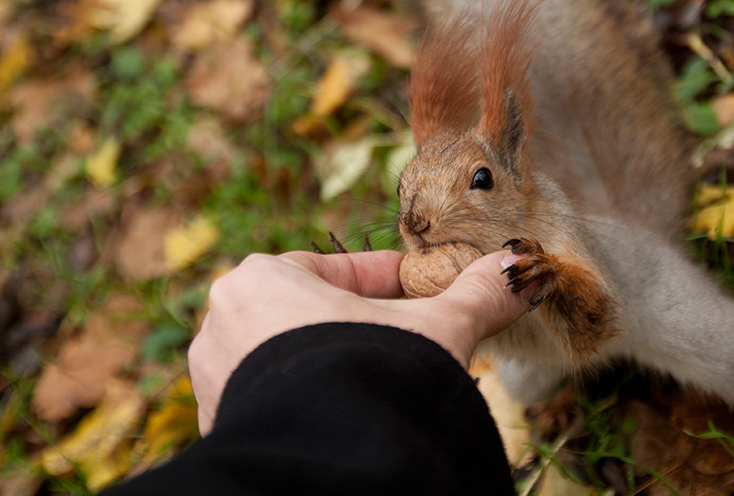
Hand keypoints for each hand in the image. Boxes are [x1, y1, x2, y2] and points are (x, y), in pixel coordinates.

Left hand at [188, 249, 529, 434]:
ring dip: (340, 362)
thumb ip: (476, 296)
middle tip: (414, 337)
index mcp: (263, 277)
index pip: (343, 269)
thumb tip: (518, 271)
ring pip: (296, 357)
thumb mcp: (436, 329)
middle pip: (316, 311)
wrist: (325, 464)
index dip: (395, 280)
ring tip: (388, 378)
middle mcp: (225, 321)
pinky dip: (316, 397)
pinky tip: (354, 411)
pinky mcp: (221, 425)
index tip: (427, 288)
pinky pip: (279, 398)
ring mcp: (215, 377)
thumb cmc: (367, 375)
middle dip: (367, 325)